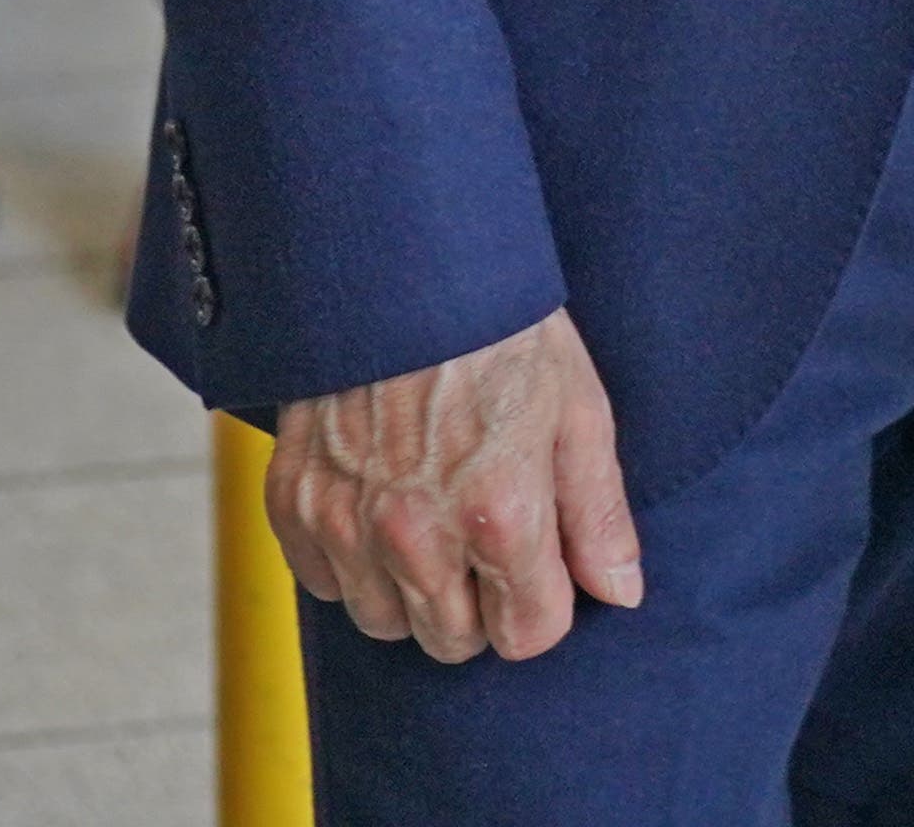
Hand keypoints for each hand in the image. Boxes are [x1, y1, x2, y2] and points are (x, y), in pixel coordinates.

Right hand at [266, 304, 643, 663]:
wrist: (402, 271)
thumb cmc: (504, 335)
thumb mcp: (580, 411)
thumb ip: (599, 515)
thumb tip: (620, 593)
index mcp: (500, 515)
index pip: (527, 635)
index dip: (546, 605)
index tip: (545, 566)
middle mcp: (415, 534)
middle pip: (453, 644)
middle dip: (483, 610)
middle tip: (491, 544)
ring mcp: (346, 522)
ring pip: (384, 625)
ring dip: (415, 593)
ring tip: (437, 524)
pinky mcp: (292, 504)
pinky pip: (325, 585)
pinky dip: (354, 565)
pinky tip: (382, 511)